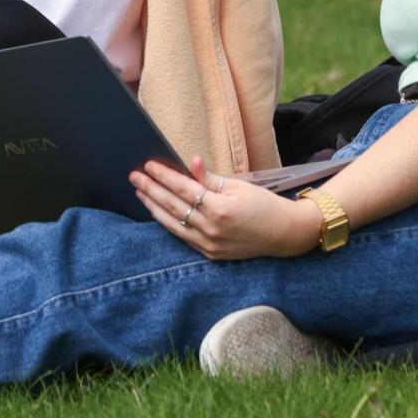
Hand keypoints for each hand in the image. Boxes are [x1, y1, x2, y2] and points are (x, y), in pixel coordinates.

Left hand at [130, 157, 316, 260]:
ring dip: (154, 207)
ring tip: (140, 192)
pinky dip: (168, 222)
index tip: (148, 165)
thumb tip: (191, 163)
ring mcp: (209, 245)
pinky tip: (158, 212)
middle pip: (172, 206)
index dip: (164, 176)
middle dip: (151, 190)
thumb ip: (210, 178)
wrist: (283, 235)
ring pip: (172, 224)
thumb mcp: (239, 186)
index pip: (183, 188)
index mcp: (219, 209)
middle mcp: (211, 229)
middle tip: (134, 176)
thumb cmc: (263, 205)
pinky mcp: (210, 254)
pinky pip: (183, 236)